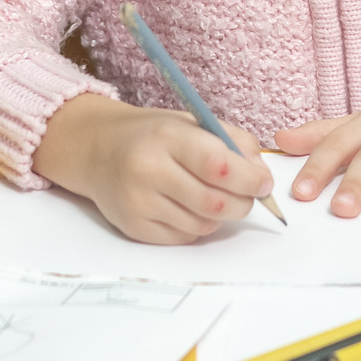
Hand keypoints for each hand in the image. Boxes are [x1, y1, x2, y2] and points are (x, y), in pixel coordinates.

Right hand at [34, 92, 274, 244]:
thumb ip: (233, 141)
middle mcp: (149, 170)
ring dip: (220, 216)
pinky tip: (188, 207)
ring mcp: (139, 202)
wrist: (97, 150)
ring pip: (203, 225)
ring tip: (213, 196)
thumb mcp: (192, 122)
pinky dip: (197, 226)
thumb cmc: (153, 135)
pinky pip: (184, 238)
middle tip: (247, 195)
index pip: (219, 165)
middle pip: (215, 202)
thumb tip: (261, 174)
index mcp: (167, 137)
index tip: (263, 183)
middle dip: (243, 203)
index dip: (250, 179)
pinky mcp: (134, 227)